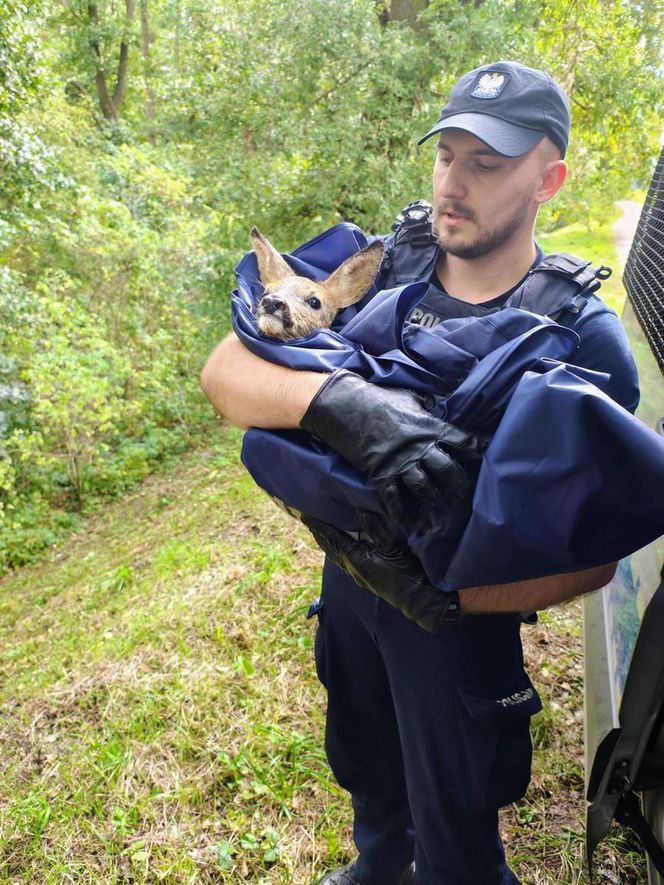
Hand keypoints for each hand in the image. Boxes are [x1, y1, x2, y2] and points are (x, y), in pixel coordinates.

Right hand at [299, 370, 485, 533]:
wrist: (346, 405)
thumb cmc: (379, 398)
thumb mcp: (410, 399)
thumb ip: (427, 410)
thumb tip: (437, 411)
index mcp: (431, 427)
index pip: (463, 442)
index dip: (477, 453)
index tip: (487, 462)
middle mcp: (421, 447)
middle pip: (449, 471)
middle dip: (460, 488)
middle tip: (467, 502)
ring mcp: (401, 462)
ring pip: (425, 488)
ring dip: (434, 508)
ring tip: (441, 525)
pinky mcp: (381, 472)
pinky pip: (394, 497)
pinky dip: (401, 513)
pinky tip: (407, 526)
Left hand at [301, 512, 461, 632]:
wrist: (419, 599)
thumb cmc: (407, 572)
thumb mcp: (393, 546)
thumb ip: (376, 527)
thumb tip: (359, 510)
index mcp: (354, 558)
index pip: (330, 537)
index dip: (317, 524)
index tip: (304, 512)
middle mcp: (350, 568)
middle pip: (328, 546)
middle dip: (317, 531)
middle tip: (307, 516)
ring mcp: (357, 575)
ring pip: (335, 554)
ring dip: (326, 540)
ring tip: (319, 527)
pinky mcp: (364, 578)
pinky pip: (343, 559)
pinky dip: (336, 547)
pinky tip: (340, 543)